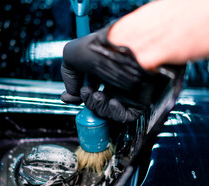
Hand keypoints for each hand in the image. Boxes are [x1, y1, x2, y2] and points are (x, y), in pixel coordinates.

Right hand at [61, 24, 184, 122]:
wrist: (125, 49)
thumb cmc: (103, 48)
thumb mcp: (72, 55)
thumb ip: (68, 76)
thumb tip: (71, 94)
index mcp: (102, 67)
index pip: (89, 87)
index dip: (79, 95)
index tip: (70, 96)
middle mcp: (115, 78)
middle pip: (98, 101)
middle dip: (88, 100)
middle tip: (86, 91)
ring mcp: (127, 90)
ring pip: (109, 110)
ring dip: (99, 107)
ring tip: (98, 95)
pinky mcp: (139, 100)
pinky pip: (126, 115)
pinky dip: (115, 113)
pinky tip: (111, 101)